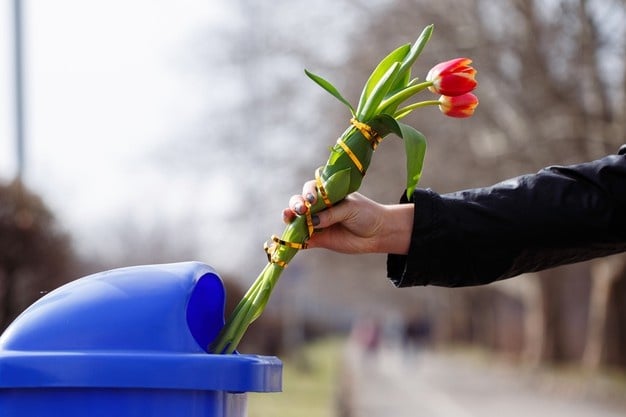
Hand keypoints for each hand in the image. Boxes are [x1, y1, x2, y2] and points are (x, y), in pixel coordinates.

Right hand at [283, 181, 412, 254]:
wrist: (378, 233)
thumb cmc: (366, 214)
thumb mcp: (350, 209)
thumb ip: (331, 214)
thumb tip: (312, 221)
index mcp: (327, 194)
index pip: (311, 189)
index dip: (308, 192)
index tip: (312, 199)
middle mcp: (319, 207)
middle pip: (300, 203)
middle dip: (296, 204)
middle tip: (300, 210)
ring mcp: (316, 223)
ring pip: (297, 220)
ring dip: (290, 218)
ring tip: (287, 217)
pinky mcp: (317, 240)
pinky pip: (302, 240)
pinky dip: (294, 239)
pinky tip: (290, 238)